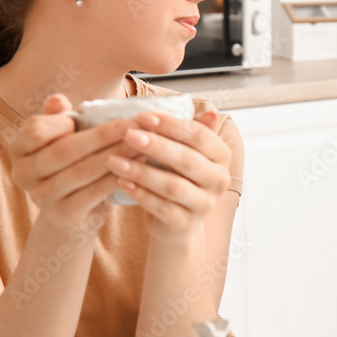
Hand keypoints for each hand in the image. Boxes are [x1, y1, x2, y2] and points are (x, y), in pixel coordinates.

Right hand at [9, 94, 141, 230]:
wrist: (72, 211)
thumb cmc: (71, 163)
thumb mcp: (63, 137)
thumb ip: (59, 117)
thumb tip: (58, 99)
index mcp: (19, 149)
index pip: (37, 130)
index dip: (66, 122)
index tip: (97, 115)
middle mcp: (22, 174)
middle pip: (64, 150)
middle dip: (103, 136)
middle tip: (133, 125)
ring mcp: (40, 197)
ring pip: (83, 171)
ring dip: (117, 155)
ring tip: (142, 143)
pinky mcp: (63, 215)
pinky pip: (94, 192)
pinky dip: (117, 177)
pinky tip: (137, 166)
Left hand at [105, 109, 231, 240]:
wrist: (176, 221)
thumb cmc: (178, 177)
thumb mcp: (185, 152)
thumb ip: (190, 133)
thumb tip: (207, 112)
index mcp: (221, 157)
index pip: (199, 136)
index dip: (171, 125)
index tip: (142, 116)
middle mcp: (219, 180)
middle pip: (187, 160)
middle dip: (156, 145)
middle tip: (128, 134)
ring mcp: (204, 204)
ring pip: (173, 186)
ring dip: (142, 171)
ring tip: (114, 160)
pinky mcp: (186, 224)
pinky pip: (162, 208)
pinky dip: (140, 194)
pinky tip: (121, 182)